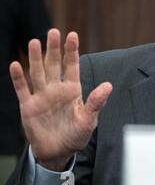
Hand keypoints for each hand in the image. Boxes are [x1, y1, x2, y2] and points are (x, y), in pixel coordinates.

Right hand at [10, 29, 112, 170]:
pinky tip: (15, 65)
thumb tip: (108, 85)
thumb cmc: (76, 135)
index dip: (72, 51)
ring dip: (36, 58)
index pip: (72, 66)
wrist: (58, 152)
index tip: (73, 35)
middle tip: (53, 31)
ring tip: (35, 42)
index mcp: (73, 90)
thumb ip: (96, 102)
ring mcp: (42, 97)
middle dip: (54, 49)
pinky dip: (18, 78)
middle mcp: (56, 90)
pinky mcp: (28, 107)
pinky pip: (22, 89)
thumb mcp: (89, 119)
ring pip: (37, 73)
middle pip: (54, 65)